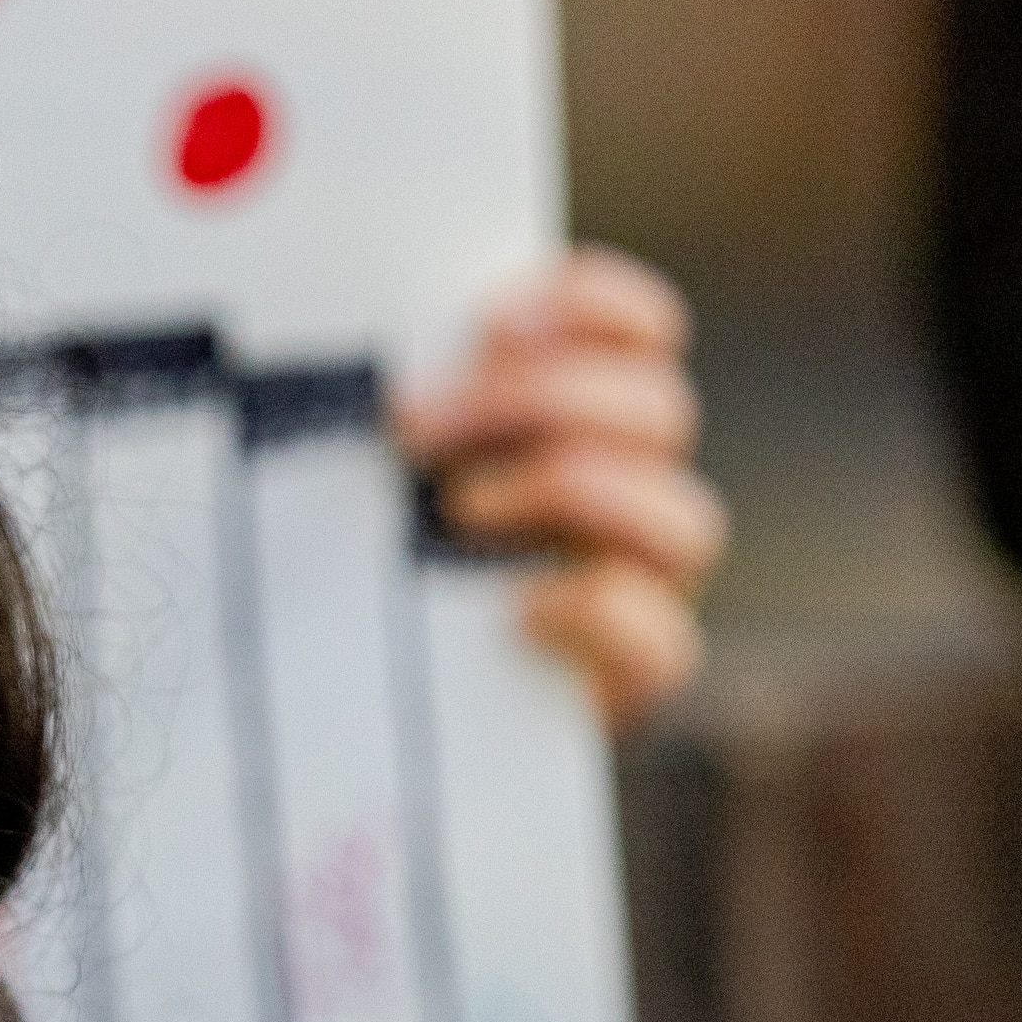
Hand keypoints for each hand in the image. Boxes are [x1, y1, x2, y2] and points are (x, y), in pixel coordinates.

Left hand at [393, 247, 723, 725]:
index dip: (587, 305)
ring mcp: (645, 586)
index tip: (486, 318)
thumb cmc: (361, 567)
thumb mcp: (369, 470)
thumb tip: (335, 325)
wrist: (362, 717)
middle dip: (534, 398)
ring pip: (686, 517)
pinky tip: (512, 611)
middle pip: (657, 410)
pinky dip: (597, 612)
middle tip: (409, 423)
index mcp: (588, 420)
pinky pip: (667, 642)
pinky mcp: (631, 677)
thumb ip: (393, 400)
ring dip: (570, 490)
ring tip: (456, 509)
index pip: (641, 331)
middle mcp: (635, 492)